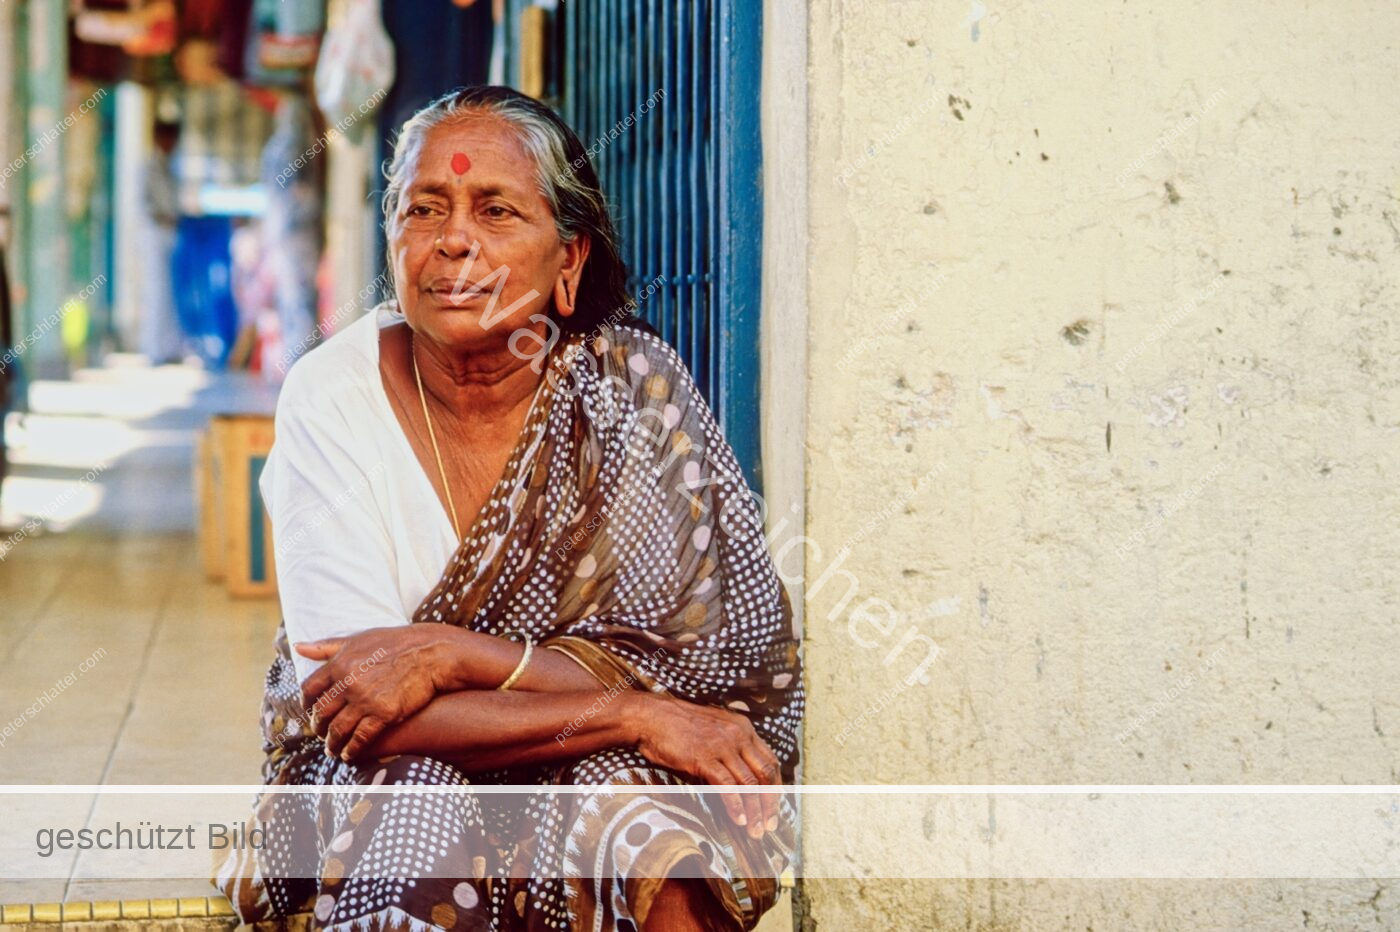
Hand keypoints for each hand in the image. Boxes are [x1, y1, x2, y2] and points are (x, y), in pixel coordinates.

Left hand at [295, 625, 457, 761]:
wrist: (431, 652)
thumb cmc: (395, 643)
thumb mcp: (358, 639)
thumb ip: (327, 646)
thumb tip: (299, 646)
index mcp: (339, 663)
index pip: (309, 689)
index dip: (306, 704)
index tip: (310, 711)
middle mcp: (348, 683)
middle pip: (321, 713)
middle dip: (317, 726)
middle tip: (320, 733)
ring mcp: (366, 699)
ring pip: (337, 729)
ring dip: (331, 743)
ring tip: (332, 749)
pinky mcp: (384, 714)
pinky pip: (360, 738)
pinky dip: (351, 750)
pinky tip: (349, 754)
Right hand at [624, 693, 782, 839]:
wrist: (652, 716)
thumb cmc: (679, 726)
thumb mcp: (715, 729)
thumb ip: (732, 747)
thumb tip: (743, 778)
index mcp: (743, 728)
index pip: (770, 761)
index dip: (776, 787)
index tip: (774, 807)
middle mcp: (738, 735)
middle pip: (766, 774)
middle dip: (771, 804)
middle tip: (770, 826)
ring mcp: (722, 746)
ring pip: (750, 783)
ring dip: (756, 811)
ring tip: (756, 831)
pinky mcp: (705, 758)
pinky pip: (728, 786)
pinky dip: (736, 806)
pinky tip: (739, 820)